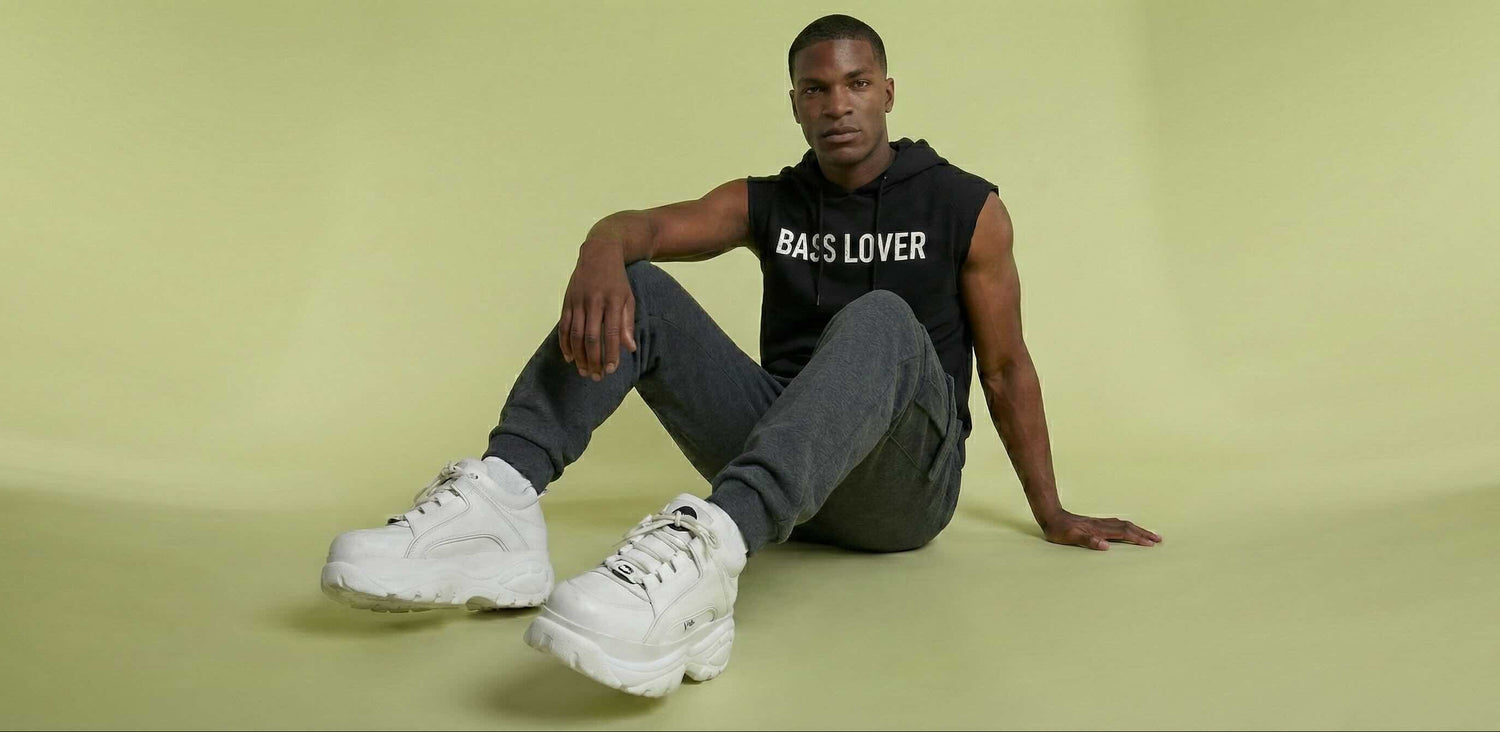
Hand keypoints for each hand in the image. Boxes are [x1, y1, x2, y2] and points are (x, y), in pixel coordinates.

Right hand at [559, 244, 637, 380]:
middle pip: (592, 337)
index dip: (611, 353)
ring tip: (583, 371)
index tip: (612, 370)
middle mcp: (594, 302)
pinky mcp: (567, 301)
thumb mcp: (628, 298)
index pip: (611, 333)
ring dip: (579, 356)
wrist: (599, 253)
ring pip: (576, 334)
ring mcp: (578, 301)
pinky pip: (564, 326)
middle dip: (594, 360)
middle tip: (596, 377)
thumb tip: (630, 348)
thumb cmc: (617, 280)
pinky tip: (569, 357)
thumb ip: (627, 323)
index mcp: (613, 301)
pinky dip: (565, 343)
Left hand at [1039, 510, 1160, 549]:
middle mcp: (1102, 524)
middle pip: (1128, 527)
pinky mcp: (1096, 523)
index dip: (1138, 538)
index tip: (1151, 544)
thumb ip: (1087, 541)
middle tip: (1159, 539)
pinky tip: (1128, 529)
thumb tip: (1105, 546)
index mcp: (1099, 529)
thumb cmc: (1059, 530)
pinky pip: (1117, 525)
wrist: (1051, 516)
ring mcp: (1099, 523)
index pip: (1123, 533)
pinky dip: (1128, 527)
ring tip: (1149, 534)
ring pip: (1124, 525)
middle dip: (1144, 533)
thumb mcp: (1070, 538)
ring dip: (1138, 529)